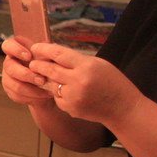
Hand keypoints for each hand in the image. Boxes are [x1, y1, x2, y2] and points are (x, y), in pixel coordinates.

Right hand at [0, 36, 54, 105]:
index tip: (29, 56)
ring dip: (32, 89)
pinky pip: (18, 96)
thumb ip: (46, 51)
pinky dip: (33, 97)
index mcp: (16, 51)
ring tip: (47, 91)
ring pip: (15, 85)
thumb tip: (47, 45)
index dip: (15, 50)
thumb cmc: (48, 66)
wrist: (49, 85)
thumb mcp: (49, 56)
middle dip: (27, 75)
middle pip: (10, 68)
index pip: (7, 45)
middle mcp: (9, 63)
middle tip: (42, 80)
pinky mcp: (11, 91)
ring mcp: (8, 78)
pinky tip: (44, 96)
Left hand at [25, 42, 141, 125]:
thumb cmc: (112, 82)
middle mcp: (78, 81)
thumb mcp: (97, 64)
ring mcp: (74, 96)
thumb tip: (52, 53)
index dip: (44, 50)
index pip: (58, 54)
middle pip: (50, 70)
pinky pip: (57, 97)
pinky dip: (59, 94)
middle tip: (32, 63)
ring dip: (50, 81)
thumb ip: (76, 60)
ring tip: (57, 78)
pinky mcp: (71, 108)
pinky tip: (71, 93)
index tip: (35, 47)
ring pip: (52, 85)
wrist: (123, 107)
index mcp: (87, 66)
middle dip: (38, 65)